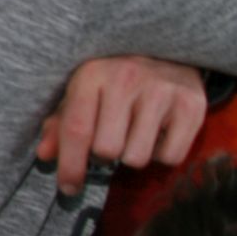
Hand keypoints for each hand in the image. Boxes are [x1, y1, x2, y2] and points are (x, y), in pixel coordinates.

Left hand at [37, 55, 206, 195]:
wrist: (165, 47)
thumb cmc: (114, 75)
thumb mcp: (83, 89)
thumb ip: (61, 122)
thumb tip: (44, 155)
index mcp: (92, 74)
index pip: (76, 129)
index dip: (70, 165)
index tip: (68, 187)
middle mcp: (127, 79)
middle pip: (107, 150)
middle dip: (102, 156)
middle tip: (107, 143)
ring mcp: (162, 91)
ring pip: (137, 157)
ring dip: (131, 156)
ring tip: (132, 134)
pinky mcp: (192, 105)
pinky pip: (170, 157)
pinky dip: (160, 154)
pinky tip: (157, 134)